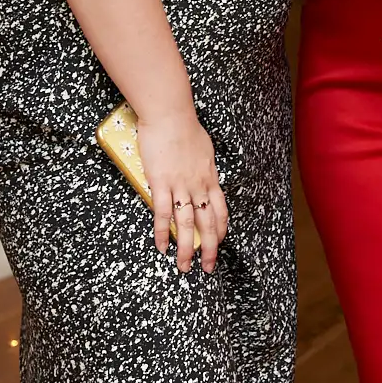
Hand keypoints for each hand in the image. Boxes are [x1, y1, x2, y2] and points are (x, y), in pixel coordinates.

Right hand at [135, 107, 227, 273]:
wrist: (170, 114)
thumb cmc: (185, 126)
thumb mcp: (204, 149)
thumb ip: (203, 166)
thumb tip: (202, 174)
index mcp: (210, 177)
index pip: (220, 210)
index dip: (221, 229)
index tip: (219, 242)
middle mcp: (198, 185)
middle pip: (207, 223)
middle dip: (210, 249)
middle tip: (208, 268)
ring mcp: (180, 186)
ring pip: (186, 225)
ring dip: (187, 249)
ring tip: (185, 267)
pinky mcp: (160, 183)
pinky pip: (162, 214)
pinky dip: (162, 233)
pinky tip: (163, 248)